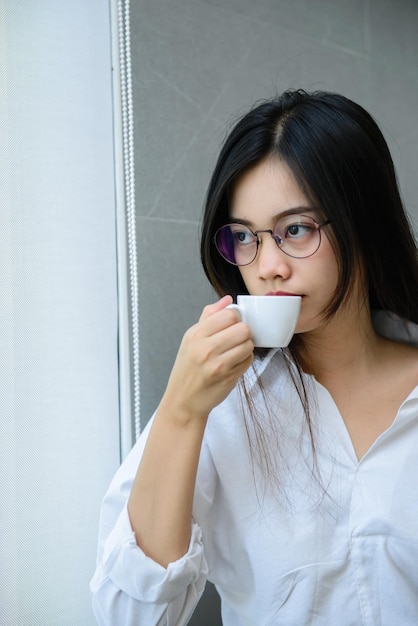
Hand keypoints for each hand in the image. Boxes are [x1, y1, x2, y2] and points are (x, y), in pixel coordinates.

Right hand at [162, 295, 253, 422]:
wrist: (183, 401)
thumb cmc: (187, 369)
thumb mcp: (191, 339)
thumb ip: (209, 317)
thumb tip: (227, 300)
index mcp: (196, 335)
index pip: (229, 314)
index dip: (235, 317)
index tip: (231, 324)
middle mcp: (206, 348)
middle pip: (243, 328)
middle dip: (243, 332)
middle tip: (236, 338)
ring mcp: (218, 364)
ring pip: (248, 344)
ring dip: (245, 347)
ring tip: (235, 351)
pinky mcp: (228, 378)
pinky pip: (248, 361)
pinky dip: (245, 360)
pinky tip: (234, 363)